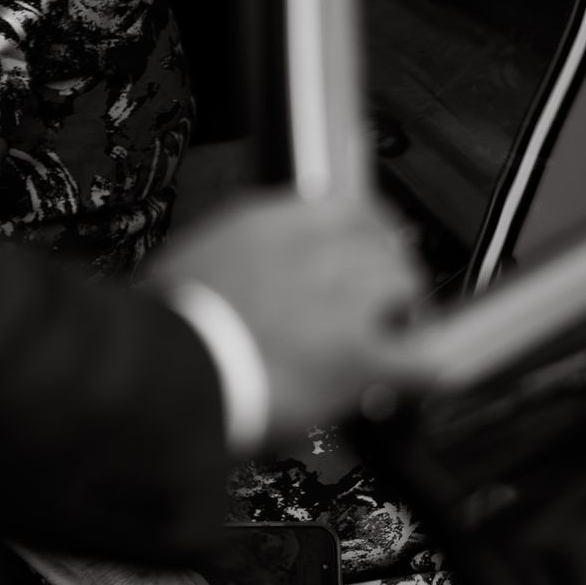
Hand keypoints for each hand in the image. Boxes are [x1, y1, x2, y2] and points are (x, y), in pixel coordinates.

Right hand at [151, 191, 424, 442]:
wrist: (162, 367)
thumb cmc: (167, 325)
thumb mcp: (193, 260)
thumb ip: (237, 256)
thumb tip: (252, 271)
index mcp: (269, 221)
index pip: (345, 206)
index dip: (365, 230)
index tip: (368, 246)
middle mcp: (314, 249)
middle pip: (381, 241)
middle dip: (384, 271)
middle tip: (381, 300)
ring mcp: (342, 301)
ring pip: (404, 284)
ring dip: (401, 311)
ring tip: (387, 339)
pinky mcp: (358, 357)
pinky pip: (421, 355)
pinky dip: (423, 364)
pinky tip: (413, 378)